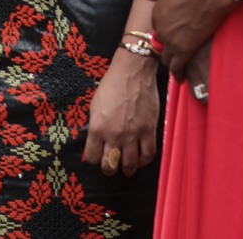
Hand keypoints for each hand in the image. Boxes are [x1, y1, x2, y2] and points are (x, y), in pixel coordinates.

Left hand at [81, 50, 160, 177]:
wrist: (132, 73)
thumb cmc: (111, 86)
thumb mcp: (95, 106)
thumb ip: (95, 127)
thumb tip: (95, 144)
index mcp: (97, 128)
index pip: (92, 158)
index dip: (94, 160)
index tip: (97, 157)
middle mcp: (114, 135)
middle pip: (110, 165)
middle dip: (109, 169)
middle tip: (111, 166)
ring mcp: (133, 134)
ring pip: (130, 165)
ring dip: (127, 169)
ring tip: (127, 168)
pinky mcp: (149, 131)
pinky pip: (148, 155)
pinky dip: (144, 161)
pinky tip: (141, 159)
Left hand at [142, 0, 234, 78]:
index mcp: (156, 14)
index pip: (158, 29)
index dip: (166, 32)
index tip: (173, 36)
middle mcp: (160, 29)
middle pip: (162, 44)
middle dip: (167, 49)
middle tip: (175, 54)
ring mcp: (171, 41)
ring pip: (167, 58)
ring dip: (171, 63)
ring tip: (176, 69)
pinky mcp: (184, 50)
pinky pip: (177, 67)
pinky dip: (178, 74)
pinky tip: (180, 79)